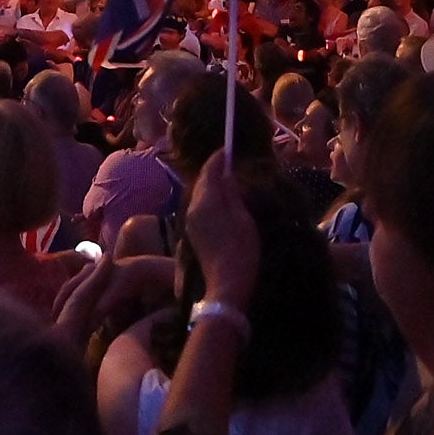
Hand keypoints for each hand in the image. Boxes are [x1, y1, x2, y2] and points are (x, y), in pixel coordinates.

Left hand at [180, 146, 258, 313]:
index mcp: (206, 201)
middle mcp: (193, 208)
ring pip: (199, 193)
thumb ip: (232, 193)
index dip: (218, 157)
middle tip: (230, 162)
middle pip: (201, 180)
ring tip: (229, 180)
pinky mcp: (193, 232)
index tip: (229, 149)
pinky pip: (199, 205)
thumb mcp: (243, 218)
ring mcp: (190, 221)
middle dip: (214, 169)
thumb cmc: (241, 251)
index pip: (209, 170)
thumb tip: (226, 175)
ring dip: (211, 183)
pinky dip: (209, 197)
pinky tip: (222, 201)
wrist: (226, 285)